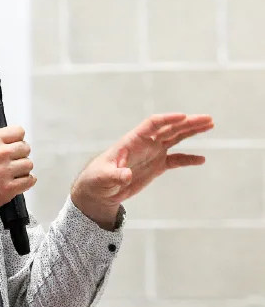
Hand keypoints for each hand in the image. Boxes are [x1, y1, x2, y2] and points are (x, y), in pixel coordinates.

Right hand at [0, 126, 35, 222]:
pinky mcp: (9, 188)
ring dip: (23, 169)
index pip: (19, 131)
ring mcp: (5, 171)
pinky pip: (29, 180)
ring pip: (29, 164)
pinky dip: (26, 181)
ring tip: (12, 173)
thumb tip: (11, 143)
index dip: (17, 139)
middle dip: (21, 154)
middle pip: (26, 147)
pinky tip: (18, 181)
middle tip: (13, 161)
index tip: (15, 145)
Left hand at [71, 113, 213, 229]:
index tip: (183, 116)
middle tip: (208, 119)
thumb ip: (115, 175)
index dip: (167, 119)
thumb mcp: (103, 178)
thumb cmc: (96, 179)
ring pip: (175, 138)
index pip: (152, 124)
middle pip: (169, 128)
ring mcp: (152, 153)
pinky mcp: (156, 166)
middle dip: (188, 123)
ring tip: (210, 124)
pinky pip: (175, 160)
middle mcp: (145, 144)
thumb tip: (126, 175)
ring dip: (192, 132)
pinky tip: (201, 159)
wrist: (98, 190)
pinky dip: (188, 159)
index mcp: (132, 141)